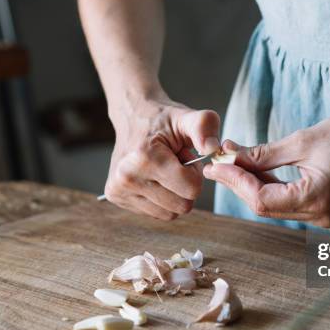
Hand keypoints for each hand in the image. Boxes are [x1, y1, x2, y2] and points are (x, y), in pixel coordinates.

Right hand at [105, 93, 220, 219]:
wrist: (132, 116)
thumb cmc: (163, 120)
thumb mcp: (187, 117)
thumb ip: (205, 127)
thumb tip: (214, 149)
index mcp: (145, 158)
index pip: (191, 189)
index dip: (195, 173)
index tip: (185, 157)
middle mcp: (126, 177)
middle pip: (182, 205)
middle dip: (186, 186)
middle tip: (175, 164)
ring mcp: (119, 190)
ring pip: (170, 214)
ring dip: (174, 194)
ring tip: (165, 170)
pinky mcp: (115, 197)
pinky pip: (156, 213)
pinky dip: (162, 199)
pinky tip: (154, 178)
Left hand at [203, 106, 329, 227]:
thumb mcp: (303, 140)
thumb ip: (264, 154)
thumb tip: (230, 157)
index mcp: (316, 199)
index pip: (261, 200)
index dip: (234, 182)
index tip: (215, 164)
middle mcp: (320, 215)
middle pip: (265, 206)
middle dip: (239, 183)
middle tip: (218, 161)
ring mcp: (324, 215)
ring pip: (275, 206)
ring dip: (252, 185)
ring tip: (232, 162)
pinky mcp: (325, 209)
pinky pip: (288, 203)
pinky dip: (270, 187)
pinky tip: (255, 170)